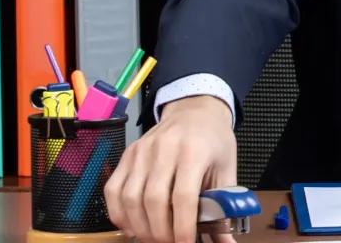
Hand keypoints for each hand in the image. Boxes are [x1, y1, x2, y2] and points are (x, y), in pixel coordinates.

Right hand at [105, 95, 237, 242]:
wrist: (195, 110)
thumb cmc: (214, 141)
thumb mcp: (227, 169)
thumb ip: (225, 208)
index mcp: (194, 151)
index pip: (183, 196)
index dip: (183, 227)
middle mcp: (164, 149)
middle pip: (153, 200)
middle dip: (160, 232)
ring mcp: (142, 151)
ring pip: (130, 198)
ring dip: (140, 227)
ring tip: (154, 239)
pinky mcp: (127, 155)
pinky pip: (113, 190)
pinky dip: (118, 214)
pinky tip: (132, 227)